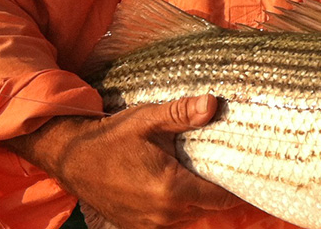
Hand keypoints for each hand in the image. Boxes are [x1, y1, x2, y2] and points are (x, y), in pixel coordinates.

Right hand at [5, 94, 241, 228]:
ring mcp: (149, 225)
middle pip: (208, 207)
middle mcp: (163, 214)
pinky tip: (179, 183)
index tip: (250, 169)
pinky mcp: (137, 227)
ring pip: (190, 214)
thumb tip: (214, 104)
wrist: (70, 157)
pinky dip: (179, 205)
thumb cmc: (110, 137)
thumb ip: (182, 113)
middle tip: (229, 164)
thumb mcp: (147, 119)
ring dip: (198, 197)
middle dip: (219, 189)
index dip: (238, 185)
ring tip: (204, 171)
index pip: (221, 197)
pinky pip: (171, 220)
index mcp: (171, 189)